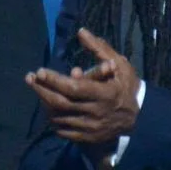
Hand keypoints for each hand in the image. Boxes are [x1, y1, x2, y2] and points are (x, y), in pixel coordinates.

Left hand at [25, 28, 139, 147]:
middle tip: (29, 78)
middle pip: (62, 103)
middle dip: (42, 89)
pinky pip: (64, 130)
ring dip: (44, 103)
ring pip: (60, 117)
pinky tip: (47, 108)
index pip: (74, 88)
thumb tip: (81, 32)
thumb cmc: (128, 86)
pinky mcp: (88, 137)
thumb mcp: (120, 65)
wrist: (141, 118)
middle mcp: (96, 112)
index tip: (39, 71)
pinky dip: (53, 119)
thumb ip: (99, 49)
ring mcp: (91, 127)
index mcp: (105, 94)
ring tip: (37, 88)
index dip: (55, 80)